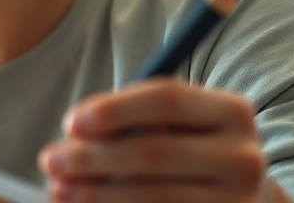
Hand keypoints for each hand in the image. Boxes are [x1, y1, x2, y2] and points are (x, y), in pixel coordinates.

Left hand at [38, 78, 291, 201]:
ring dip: (96, 194)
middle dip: (93, 157)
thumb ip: (137, 118)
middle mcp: (244, 157)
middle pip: (154, 152)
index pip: (166, 100)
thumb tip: (75, 134)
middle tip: (50, 159)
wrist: (241, 197)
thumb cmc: (190, 148)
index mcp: (233, 112)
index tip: (70, 122)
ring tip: (59, 187)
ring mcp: (237, 201)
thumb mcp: (179, 123)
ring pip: (153, 196)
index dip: (114, 110)